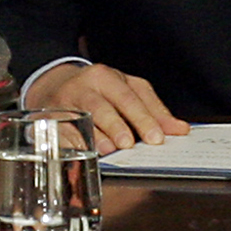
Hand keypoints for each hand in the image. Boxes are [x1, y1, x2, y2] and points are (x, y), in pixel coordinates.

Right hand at [31, 60, 183, 151]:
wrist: (55, 85)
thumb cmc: (98, 91)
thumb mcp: (127, 91)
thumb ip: (153, 110)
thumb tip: (180, 130)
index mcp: (106, 77)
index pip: (128, 97)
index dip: (143, 118)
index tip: (157, 137)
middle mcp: (84, 87)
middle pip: (102, 107)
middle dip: (117, 126)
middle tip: (129, 144)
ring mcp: (64, 102)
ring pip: (81, 119)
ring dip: (96, 136)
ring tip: (108, 150)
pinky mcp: (50, 118)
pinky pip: (63, 132)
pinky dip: (75, 144)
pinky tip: (87, 152)